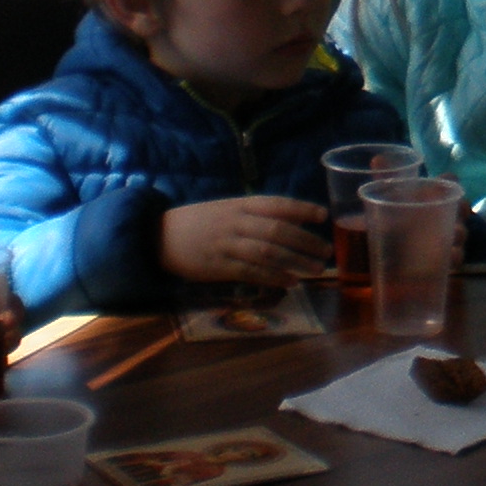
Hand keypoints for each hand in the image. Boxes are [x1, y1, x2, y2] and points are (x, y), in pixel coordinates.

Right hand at [158, 195, 330, 286]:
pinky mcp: (219, 267)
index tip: (322, 215)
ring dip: (296, 261)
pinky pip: (252, 272)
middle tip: (326, 250)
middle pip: (277, 230)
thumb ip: (253, 213)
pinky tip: (291, 281)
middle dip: (306, 240)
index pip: (276, 204)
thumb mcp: (225, 208)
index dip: (301, 209)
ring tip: (316, 269)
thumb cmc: (198, 222)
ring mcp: (227, 245)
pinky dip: (274, 277)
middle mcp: (235, 222)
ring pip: (268, 252)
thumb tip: (289, 221)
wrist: (159, 236)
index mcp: (239, 204)